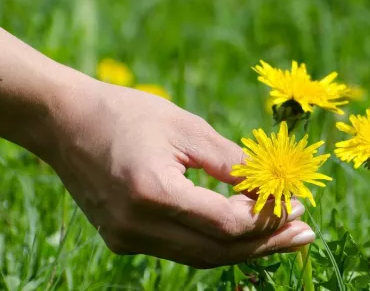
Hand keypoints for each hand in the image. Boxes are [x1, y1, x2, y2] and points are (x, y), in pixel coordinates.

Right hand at [44, 81, 314, 267]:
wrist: (63, 122)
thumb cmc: (126, 113)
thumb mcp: (186, 127)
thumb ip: (231, 162)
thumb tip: (271, 187)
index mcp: (153, 193)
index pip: (226, 224)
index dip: (266, 218)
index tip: (295, 204)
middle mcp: (138, 226)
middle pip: (218, 251)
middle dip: (266, 243)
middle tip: (306, 233)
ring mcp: (127, 238)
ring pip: (201, 256)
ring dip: (245, 248)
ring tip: (283, 235)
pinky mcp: (124, 239)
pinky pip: (181, 249)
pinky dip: (215, 242)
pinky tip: (242, 230)